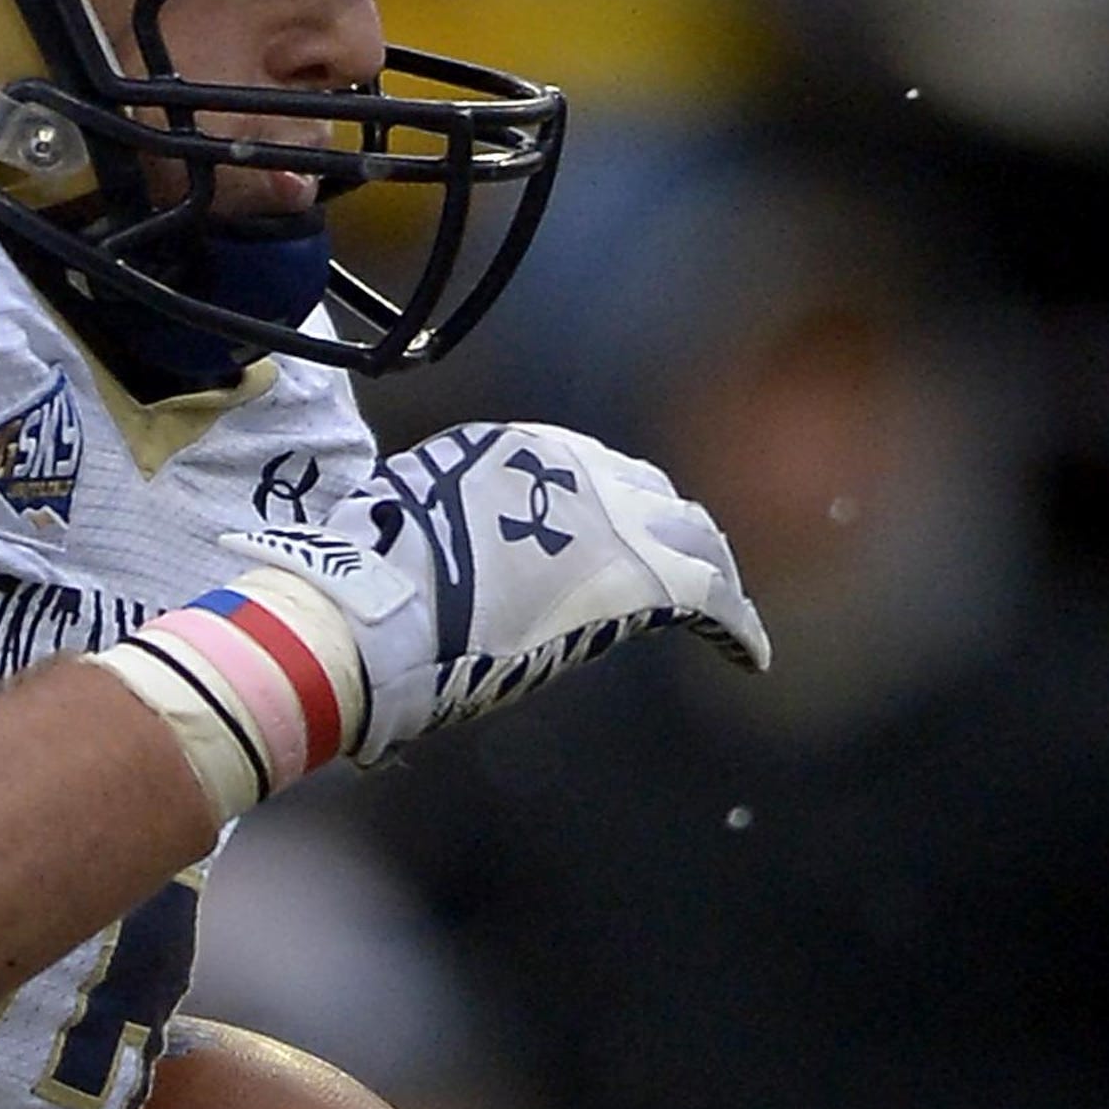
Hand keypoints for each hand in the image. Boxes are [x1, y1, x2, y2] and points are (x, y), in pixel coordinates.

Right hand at [227, 422, 766, 763]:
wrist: (376, 613)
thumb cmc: (359, 591)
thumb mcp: (391, 538)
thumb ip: (433, 546)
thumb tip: (420, 580)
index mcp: (507, 452)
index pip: (583, 476)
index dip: (607, 516)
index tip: (612, 547)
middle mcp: (571, 468)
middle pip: (650, 497)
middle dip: (671, 534)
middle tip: (686, 576)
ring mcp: (612, 518)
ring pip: (692, 540)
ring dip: (708, 575)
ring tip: (724, 616)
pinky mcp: (643, 578)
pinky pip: (714, 597)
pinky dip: (736, 626)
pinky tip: (749, 657)